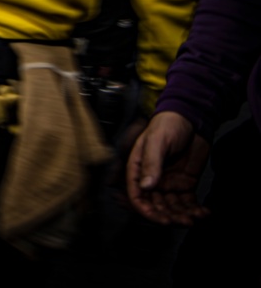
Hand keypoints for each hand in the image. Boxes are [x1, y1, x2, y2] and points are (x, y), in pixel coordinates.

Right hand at [126, 111, 209, 225]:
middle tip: (181, 221)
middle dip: (167, 216)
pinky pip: (187, 202)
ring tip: (194, 218)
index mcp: (138, 168)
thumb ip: (151, 163)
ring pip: (172, 207)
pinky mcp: (185, 183)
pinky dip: (195, 210)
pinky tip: (203, 213)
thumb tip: (145, 186)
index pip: (137, 195)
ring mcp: (168, 182)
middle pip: (155, 205)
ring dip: (181, 215)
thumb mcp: (156, 141)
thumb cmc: (167, 124)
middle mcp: (152, 178)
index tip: (160, 219)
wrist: (191, 118)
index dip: (146, 210)